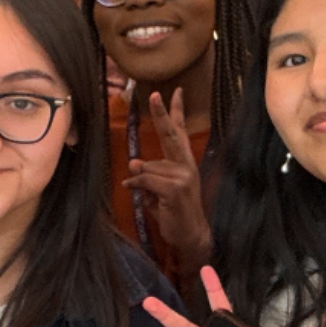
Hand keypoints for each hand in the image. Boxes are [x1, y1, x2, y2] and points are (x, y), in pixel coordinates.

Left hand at [123, 90, 212, 270]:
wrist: (190, 235)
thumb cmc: (175, 211)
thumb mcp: (159, 190)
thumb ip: (149, 174)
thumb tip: (134, 163)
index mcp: (184, 162)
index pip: (180, 132)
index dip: (176, 112)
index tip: (176, 91)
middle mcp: (187, 165)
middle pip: (171, 135)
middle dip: (162, 115)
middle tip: (154, 95)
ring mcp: (183, 176)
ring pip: (147, 167)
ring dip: (140, 181)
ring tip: (148, 195)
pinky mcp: (175, 189)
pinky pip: (145, 180)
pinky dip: (136, 188)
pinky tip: (140, 196)